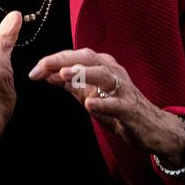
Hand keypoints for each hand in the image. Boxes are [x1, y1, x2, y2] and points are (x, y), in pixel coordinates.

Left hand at [29, 49, 184, 165]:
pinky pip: (117, 104)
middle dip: (63, 60)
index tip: (34, 70)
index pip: (75, 57)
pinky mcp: (131, 108)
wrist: (150, 127)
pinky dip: (103, 103)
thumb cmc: (118, 108)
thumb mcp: (91, 94)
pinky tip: (89, 104)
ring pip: (103, 75)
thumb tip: (48, 74)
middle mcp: (113, 71)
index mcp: (102, 66)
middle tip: (43, 66)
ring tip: (64, 75)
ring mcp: (123, 89)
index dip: (53, 61)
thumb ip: (72, 84)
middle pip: (87, 59)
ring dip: (83, 73)